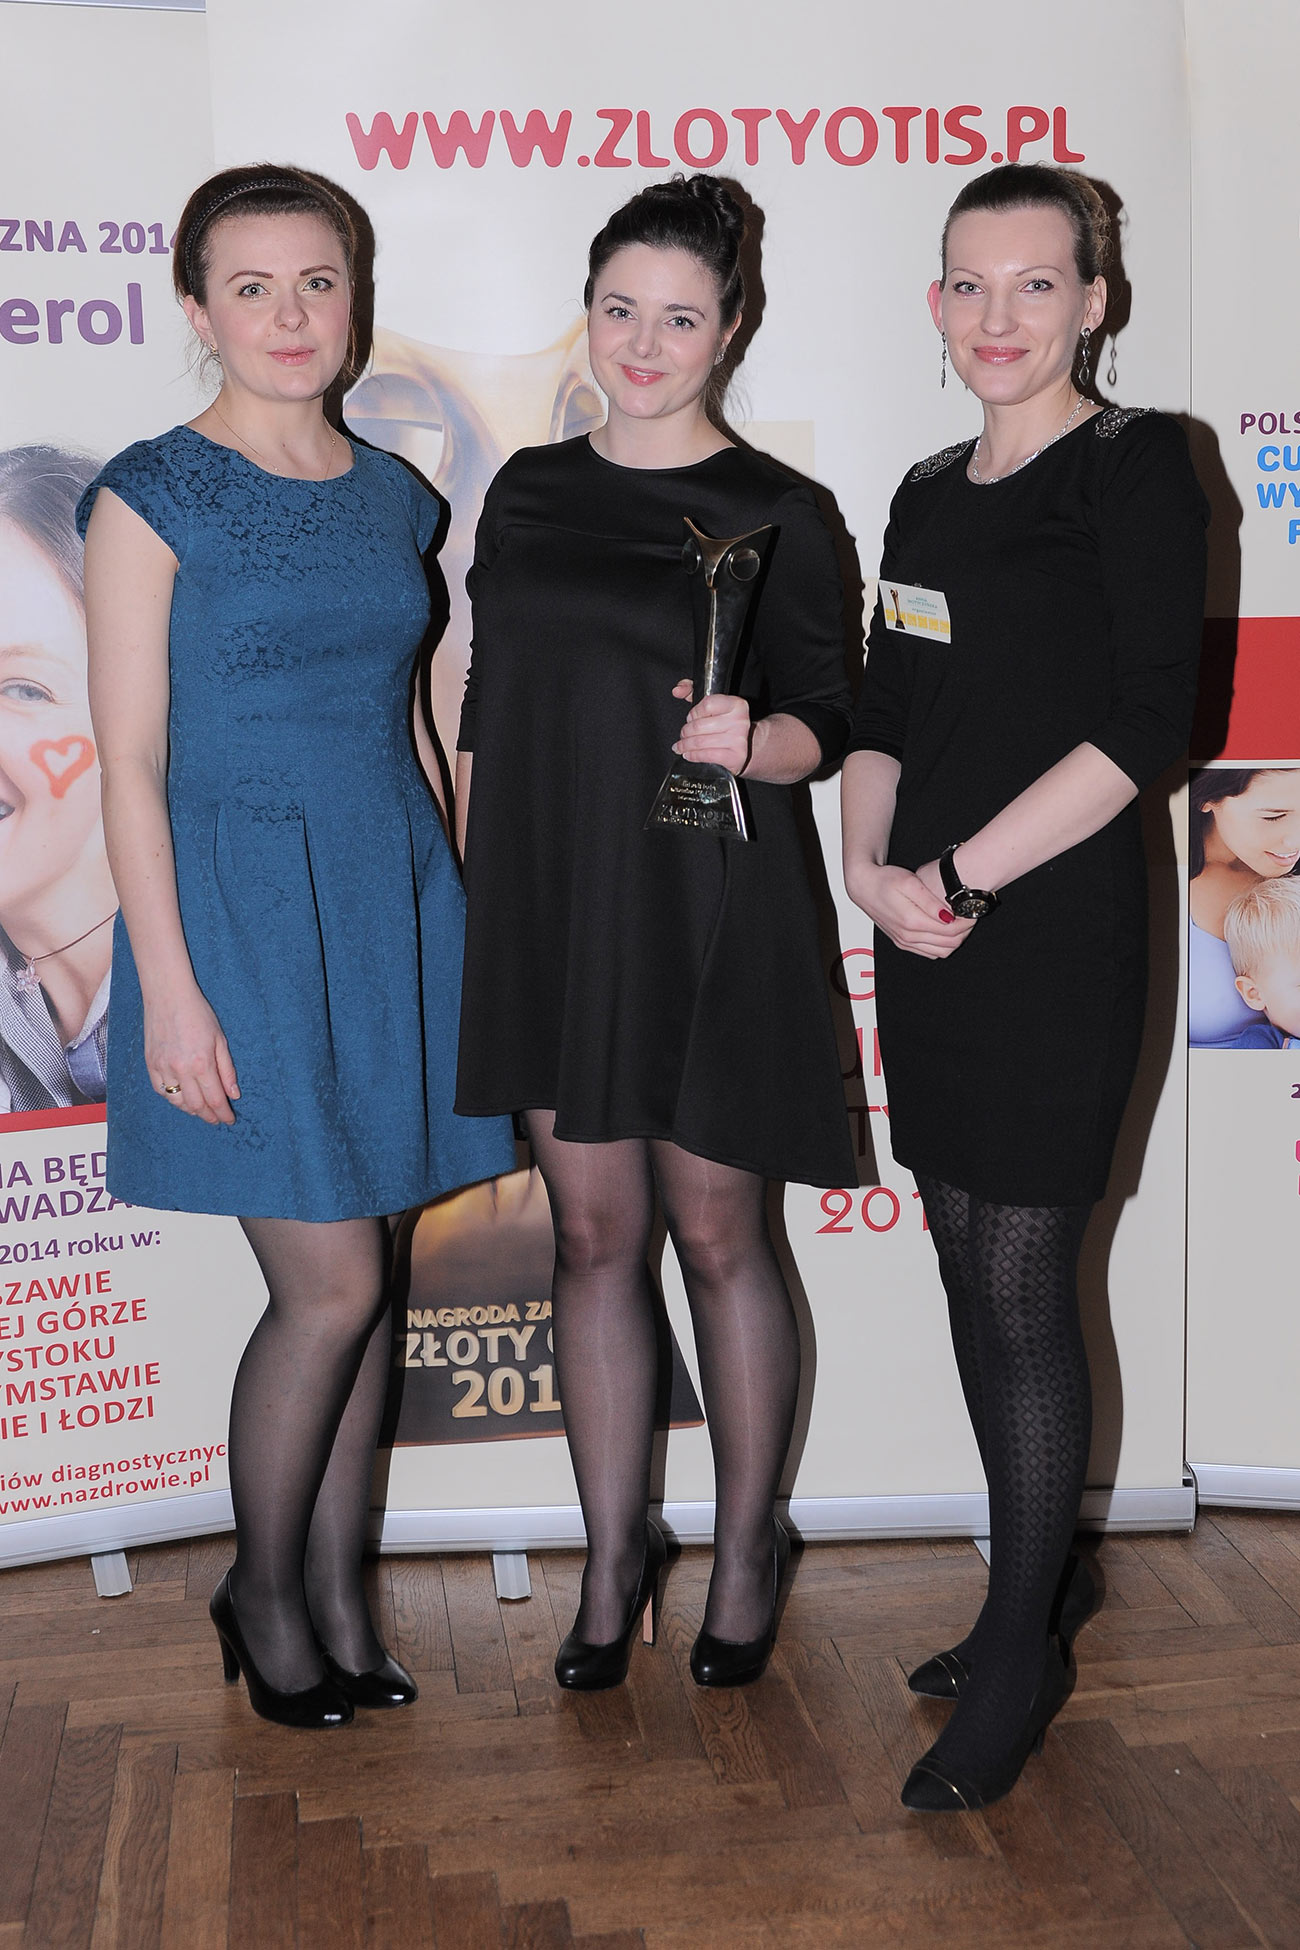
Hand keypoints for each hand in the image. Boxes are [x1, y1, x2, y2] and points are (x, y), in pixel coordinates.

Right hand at [143, 983, 239, 1123]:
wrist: (168, 996)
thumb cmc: (198, 1013)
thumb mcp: (220, 1039)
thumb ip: (227, 1069)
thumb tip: (233, 1095)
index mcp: (201, 1063)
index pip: (214, 1099)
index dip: (223, 1113)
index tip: (229, 1120)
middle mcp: (181, 1069)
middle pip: (196, 1105)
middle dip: (209, 1116)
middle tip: (217, 1119)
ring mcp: (162, 1068)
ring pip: (177, 1102)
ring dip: (191, 1110)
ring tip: (202, 1111)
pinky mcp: (150, 1064)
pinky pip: (161, 1091)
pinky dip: (173, 1099)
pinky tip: (182, 1099)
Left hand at [671, 682, 752, 773]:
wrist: (748, 744)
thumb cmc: (727, 723)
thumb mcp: (713, 704)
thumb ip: (692, 691)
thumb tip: (677, 690)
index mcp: (736, 704)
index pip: (707, 705)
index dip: (694, 713)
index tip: (691, 718)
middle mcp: (740, 720)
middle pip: (699, 726)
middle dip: (685, 732)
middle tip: (683, 735)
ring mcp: (739, 739)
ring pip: (700, 742)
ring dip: (685, 745)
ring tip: (680, 746)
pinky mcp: (736, 756)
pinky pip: (707, 755)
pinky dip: (693, 755)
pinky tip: (688, 754)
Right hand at [845, 862, 976, 959]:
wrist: (863, 887)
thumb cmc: (884, 881)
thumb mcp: (909, 882)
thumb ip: (929, 901)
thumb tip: (948, 916)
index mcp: (911, 921)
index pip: (951, 930)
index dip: (967, 921)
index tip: (973, 909)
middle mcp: (908, 937)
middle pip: (949, 944)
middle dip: (965, 931)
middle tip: (971, 915)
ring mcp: (905, 942)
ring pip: (941, 952)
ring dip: (955, 940)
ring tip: (960, 922)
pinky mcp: (903, 943)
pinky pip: (930, 953)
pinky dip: (943, 945)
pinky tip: (945, 929)